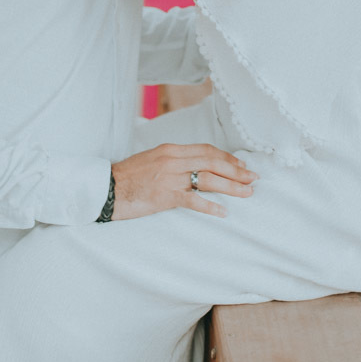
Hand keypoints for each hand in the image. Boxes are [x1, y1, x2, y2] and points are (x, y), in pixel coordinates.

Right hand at [111, 144, 257, 219]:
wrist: (107, 188)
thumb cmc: (128, 176)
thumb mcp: (152, 159)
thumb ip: (174, 161)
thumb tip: (193, 166)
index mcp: (171, 149)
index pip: (207, 150)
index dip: (227, 158)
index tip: (241, 165)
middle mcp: (174, 160)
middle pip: (213, 162)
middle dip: (236, 171)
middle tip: (253, 178)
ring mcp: (170, 177)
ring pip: (208, 179)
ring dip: (231, 186)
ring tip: (247, 193)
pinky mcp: (166, 196)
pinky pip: (194, 200)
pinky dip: (211, 206)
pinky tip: (223, 212)